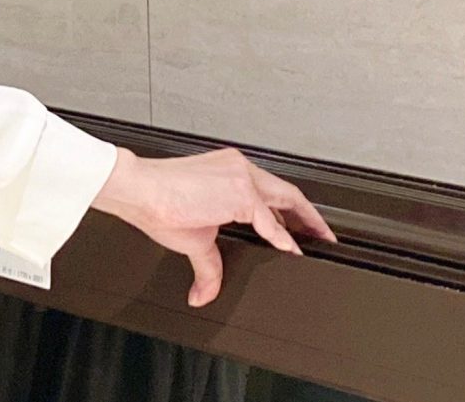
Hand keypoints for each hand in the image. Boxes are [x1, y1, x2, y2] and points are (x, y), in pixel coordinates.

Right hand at [89, 146, 336, 307]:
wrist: (139, 190)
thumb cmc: (159, 204)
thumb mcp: (194, 239)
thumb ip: (208, 267)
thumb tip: (203, 294)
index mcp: (230, 173)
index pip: (269, 192)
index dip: (288, 212)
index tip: (301, 228)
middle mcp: (239, 169)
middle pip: (286, 192)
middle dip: (308, 216)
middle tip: (325, 236)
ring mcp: (241, 177)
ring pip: (284, 198)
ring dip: (304, 221)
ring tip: (319, 240)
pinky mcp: (239, 192)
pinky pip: (268, 219)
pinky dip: (282, 236)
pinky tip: (291, 250)